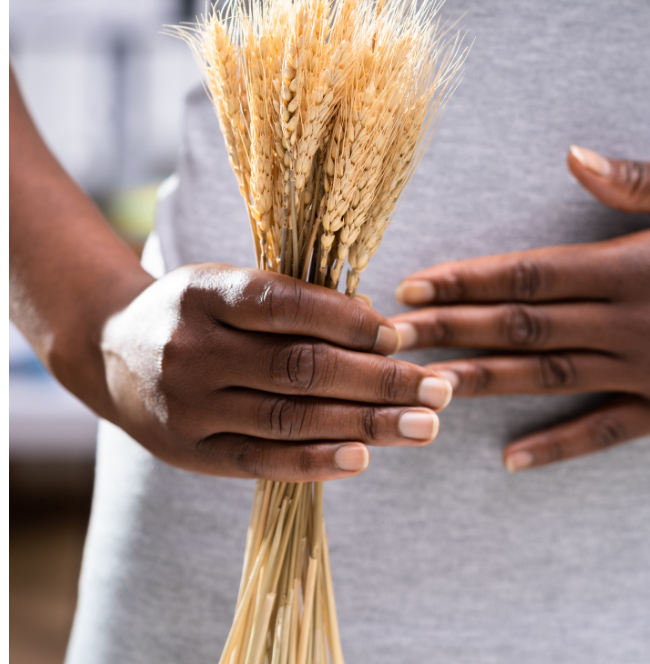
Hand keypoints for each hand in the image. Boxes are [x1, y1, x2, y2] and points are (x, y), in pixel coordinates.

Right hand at [101, 264, 452, 480]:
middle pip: (299, 368)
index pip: (284, 305)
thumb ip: (293, 303)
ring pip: (289, 417)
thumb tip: (377, 326)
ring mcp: (186, 406)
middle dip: (379, 380)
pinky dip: (315, 460)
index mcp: (204, 293)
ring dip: (365, 424)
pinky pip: (261, 460)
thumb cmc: (196, 313)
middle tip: (439, 390)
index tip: (399, 334)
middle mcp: (191, 350)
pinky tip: (363, 457)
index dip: (346, 321)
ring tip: (424, 426)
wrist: (111, 353)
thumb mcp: (230, 286)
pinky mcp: (190, 452)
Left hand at [391, 146, 649, 471]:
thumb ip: (637, 180)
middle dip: (450, 331)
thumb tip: (571, 157)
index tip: (415, 283)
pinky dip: (558, 446)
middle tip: (389, 337)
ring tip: (424, 388)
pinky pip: (608, 432)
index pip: (531, 275)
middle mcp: (638, 323)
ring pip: (552, 380)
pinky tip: (511, 458)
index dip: (468, 280)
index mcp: (638, 265)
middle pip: (525, 329)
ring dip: (483, 384)